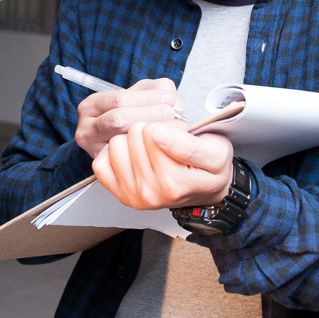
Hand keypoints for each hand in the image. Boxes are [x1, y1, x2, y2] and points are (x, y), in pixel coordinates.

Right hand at [74, 76, 183, 157]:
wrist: (127, 142)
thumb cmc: (134, 114)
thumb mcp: (143, 94)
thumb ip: (158, 90)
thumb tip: (173, 103)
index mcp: (91, 106)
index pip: (118, 100)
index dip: (146, 99)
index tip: (169, 100)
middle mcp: (87, 130)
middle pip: (118, 120)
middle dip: (149, 115)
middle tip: (171, 114)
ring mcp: (94, 151)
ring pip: (124, 140)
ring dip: (152, 132)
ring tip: (174, 128)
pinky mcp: (107, 168)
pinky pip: (128, 160)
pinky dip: (150, 150)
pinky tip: (166, 145)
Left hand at [93, 120, 233, 209]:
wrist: (205, 188)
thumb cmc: (210, 169)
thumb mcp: (217, 152)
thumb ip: (189, 145)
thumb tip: (159, 134)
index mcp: (174, 183)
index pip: (153, 132)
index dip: (167, 122)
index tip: (180, 130)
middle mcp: (151, 193)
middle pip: (134, 134)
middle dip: (150, 128)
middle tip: (166, 139)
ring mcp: (133, 195)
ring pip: (116, 144)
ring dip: (132, 139)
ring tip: (151, 147)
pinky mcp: (119, 193)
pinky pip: (101, 162)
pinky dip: (114, 154)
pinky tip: (132, 155)